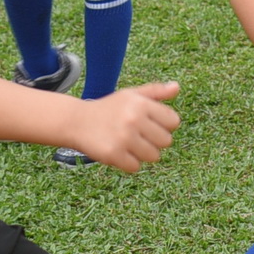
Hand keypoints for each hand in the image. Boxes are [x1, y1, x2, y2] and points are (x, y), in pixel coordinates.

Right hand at [66, 81, 182, 172]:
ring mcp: (123, 137)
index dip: (164, 125)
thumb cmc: (109, 108)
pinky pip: (136, 167)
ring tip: (128, 144)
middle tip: (137, 135)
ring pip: (154, 156)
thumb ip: (156, 91)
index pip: (173, 121)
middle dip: (154, 141)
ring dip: (142, 154)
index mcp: (141, 103)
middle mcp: (134, 119)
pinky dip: (128, 163)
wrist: (77, 121)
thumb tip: (176, 87)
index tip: (150, 125)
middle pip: (166, 141)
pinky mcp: (113, 154)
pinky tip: (118, 151)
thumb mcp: (131, 95)